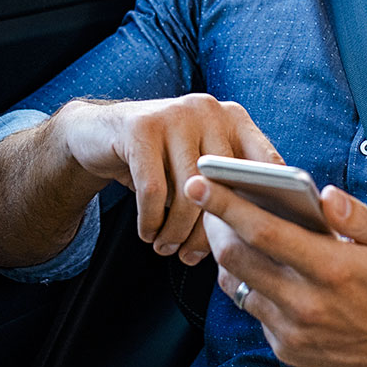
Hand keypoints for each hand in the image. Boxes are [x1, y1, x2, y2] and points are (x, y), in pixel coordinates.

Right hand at [55, 95, 281, 264]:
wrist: (99, 133)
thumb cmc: (161, 161)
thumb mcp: (197, 166)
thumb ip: (227, 187)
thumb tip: (253, 236)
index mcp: (234, 117)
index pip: (267, 163)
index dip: (265, 204)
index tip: (254, 240)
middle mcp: (209, 109)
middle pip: (224, 184)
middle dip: (209, 230)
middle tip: (193, 257)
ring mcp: (175, 114)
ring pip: (189, 191)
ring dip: (177, 231)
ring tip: (167, 249)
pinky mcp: (141, 127)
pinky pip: (153, 190)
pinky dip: (151, 221)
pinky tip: (148, 234)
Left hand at [185, 174, 366, 366]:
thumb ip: (358, 215)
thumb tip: (325, 195)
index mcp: (331, 268)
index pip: (263, 231)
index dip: (225, 205)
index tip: (199, 183)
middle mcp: (306, 303)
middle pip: (237, 258)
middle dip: (214, 225)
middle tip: (207, 202)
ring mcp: (293, 331)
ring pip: (238, 286)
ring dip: (230, 257)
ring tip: (231, 231)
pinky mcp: (288, 349)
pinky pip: (255, 312)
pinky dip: (253, 288)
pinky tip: (264, 270)